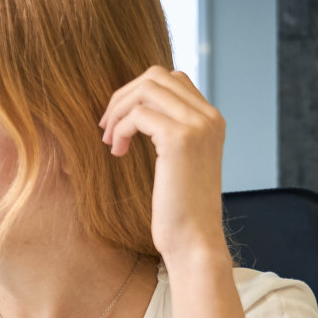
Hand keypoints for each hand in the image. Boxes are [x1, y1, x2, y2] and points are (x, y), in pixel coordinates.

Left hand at [99, 66, 226, 267]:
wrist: (194, 241)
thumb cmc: (180, 210)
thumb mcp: (179, 163)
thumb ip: (169, 133)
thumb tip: (137, 112)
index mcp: (211, 120)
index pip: (172, 80)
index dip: (138, 94)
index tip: (119, 122)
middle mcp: (209, 117)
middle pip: (157, 76)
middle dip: (123, 96)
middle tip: (106, 127)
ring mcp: (198, 125)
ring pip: (146, 89)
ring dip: (119, 110)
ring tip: (110, 140)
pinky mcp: (180, 139)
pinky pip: (139, 114)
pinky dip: (121, 129)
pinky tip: (118, 152)